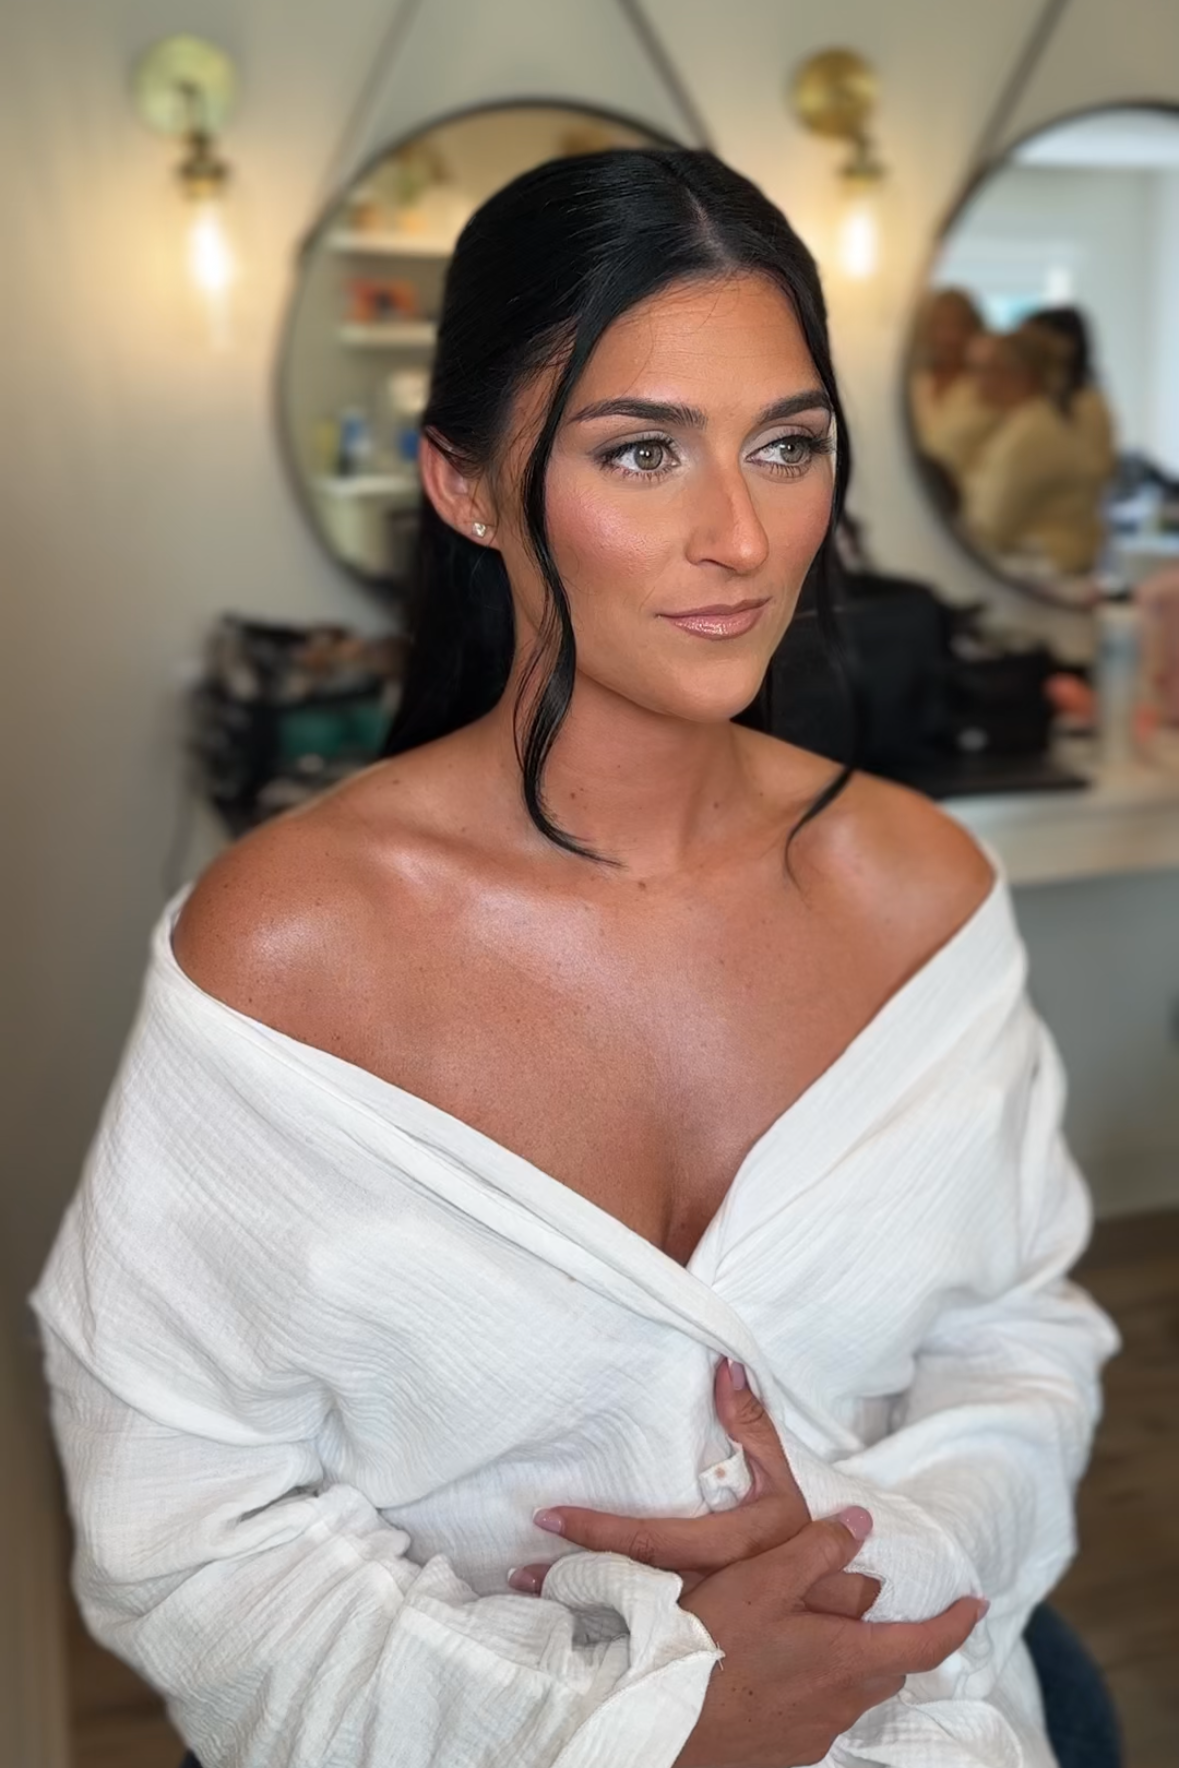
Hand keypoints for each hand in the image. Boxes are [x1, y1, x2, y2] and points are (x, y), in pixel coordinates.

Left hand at [511, 1359, 879, 1618]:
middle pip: (634, 1587)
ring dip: (581, 1613)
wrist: (834, 1632)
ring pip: (635, 1625)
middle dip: (572, 1581)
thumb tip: (725, 1367)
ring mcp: (710, 1635)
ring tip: (529, 1600)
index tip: (549, 1516)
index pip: (656, 1538)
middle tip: (518, 1573)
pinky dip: (606, 1646)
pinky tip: (568, 1639)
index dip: (600, 1529)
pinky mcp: (702, 1660)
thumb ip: (753, 1427)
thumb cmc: (799, 1546)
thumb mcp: (782, 1486)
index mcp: (740, 1547)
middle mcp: (722, 1595)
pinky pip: (645, 1654)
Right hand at [673, 1518, 986, 1767]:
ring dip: (845, 1660)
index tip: (976, 1603)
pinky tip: (773, 1667)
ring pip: (851, 1689)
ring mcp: (814, 1732)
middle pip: (886, 1665)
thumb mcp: (763, 1579)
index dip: (956, 1623)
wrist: (665, 1725)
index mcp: (848, 1658)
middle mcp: (842, 1703)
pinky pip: (818, 1710)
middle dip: (888, 1635)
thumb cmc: (712, 1648)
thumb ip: (817, 1549)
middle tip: (868, 1606)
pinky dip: (812, 1684)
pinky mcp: (786, 1749)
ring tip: (810, 1630)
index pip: (925, 1643)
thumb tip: (860, 1524)